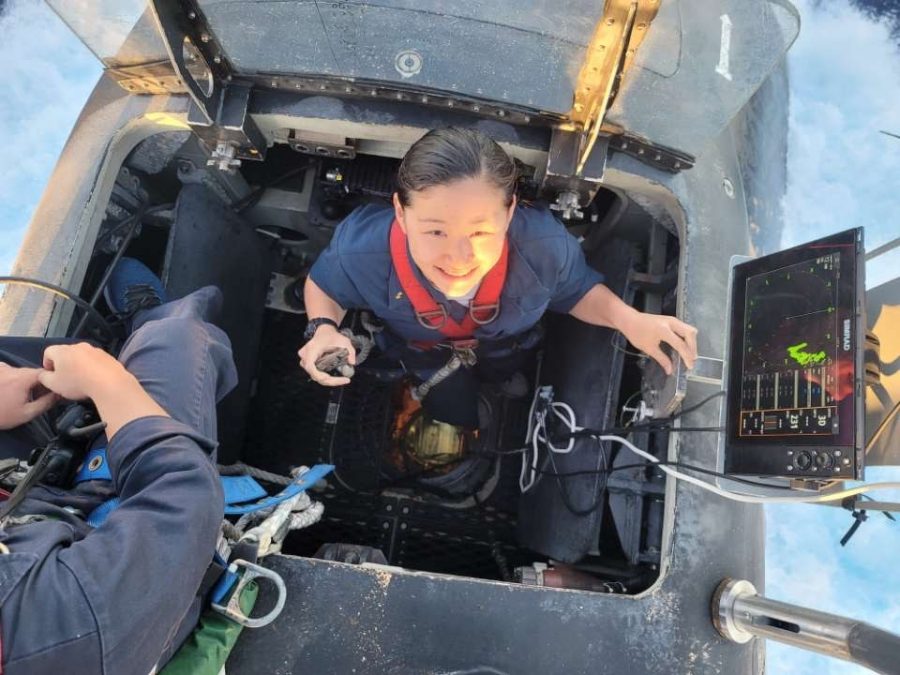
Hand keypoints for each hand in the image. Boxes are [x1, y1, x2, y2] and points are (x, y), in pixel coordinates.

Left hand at [0, 363, 59, 429]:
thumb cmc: (0, 415)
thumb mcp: (27, 413)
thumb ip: (46, 403)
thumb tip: (59, 395)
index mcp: (23, 378)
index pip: (45, 373)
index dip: (51, 382)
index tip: (53, 392)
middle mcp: (11, 369)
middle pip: (32, 372)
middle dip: (37, 383)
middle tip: (37, 398)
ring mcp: (0, 369)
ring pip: (20, 373)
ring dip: (24, 382)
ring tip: (19, 397)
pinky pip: (8, 372)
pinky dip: (12, 379)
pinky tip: (7, 392)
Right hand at [38, 343, 167, 438]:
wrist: (109, 383)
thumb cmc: (77, 383)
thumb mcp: (54, 384)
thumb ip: (44, 378)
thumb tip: (44, 374)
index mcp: (62, 350)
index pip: (48, 352)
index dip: (47, 364)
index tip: (51, 375)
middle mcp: (78, 346)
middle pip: (66, 353)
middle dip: (64, 364)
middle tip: (66, 379)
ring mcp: (95, 350)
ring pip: (82, 356)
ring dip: (79, 365)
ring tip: (82, 380)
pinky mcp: (108, 356)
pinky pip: (96, 360)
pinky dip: (93, 367)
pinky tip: (95, 379)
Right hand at [298, 325, 355, 385]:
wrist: (325, 331)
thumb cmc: (332, 336)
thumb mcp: (344, 341)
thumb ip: (350, 351)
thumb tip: (352, 363)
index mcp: (311, 349)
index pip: (311, 367)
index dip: (321, 376)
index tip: (333, 378)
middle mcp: (305, 355)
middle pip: (314, 374)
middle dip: (330, 380)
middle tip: (344, 380)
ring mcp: (304, 360)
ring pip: (314, 375)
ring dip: (327, 379)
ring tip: (341, 379)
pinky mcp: (307, 363)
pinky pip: (315, 373)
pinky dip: (325, 376)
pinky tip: (335, 377)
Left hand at [619, 312, 697, 374]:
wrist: (629, 320)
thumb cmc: (636, 334)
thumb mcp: (648, 348)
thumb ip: (662, 359)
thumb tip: (670, 370)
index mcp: (664, 330)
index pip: (680, 344)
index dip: (686, 356)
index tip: (690, 366)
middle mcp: (671, 323)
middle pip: (690, 334)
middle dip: (693, 348)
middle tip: (691, 360)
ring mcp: (672, 319)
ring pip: (689, 330)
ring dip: (691, 342)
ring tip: (689, 354)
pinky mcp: (672, 320)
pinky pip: (685, 328)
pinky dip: (687, 338)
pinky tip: (685, 346)